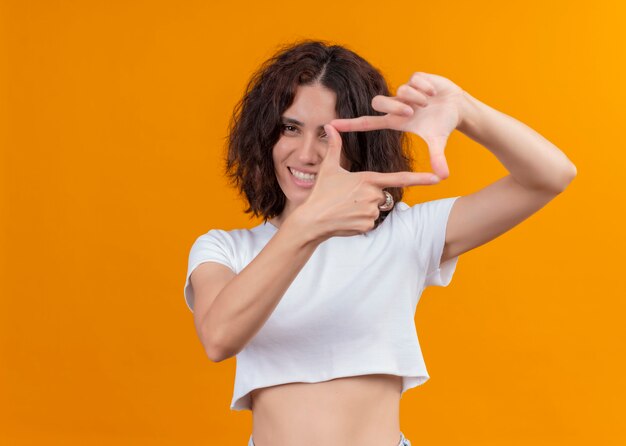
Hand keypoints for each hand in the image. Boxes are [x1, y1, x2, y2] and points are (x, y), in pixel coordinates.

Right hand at [297, 123, 440, 240]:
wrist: (313, 220)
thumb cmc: (321, 193)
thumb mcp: (329, 168)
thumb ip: (334, 147)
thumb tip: (330, 126)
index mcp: (368, 179)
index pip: (399, 178)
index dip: (419, 178)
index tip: (436, 178)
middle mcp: (373, 195)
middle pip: (383, 194)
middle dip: (370, 196)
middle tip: (349, 198)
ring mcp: (371, 211)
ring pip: (377, 208)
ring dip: (365, 208)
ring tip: (346, 208)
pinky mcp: (367, 225)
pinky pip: (370, 221)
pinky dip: (360, 220)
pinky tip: (347, 219)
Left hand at [329, 72, 464, 179]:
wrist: (457, 106)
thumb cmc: (442, 123)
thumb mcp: (437, 140)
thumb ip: (437, 157)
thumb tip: (443, 177)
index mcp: (395, 121)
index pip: (366, 123)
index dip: (349, 124)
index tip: (331, 125)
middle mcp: (396, 105)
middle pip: (378, 102)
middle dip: (395, 106)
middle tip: (412, 112)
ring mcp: (404, 91)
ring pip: (400, 90)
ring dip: (416, 98)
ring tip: (428, 103)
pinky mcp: (415, 78)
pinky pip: (415, 80)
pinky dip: (426, 87)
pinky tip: (433, 93)